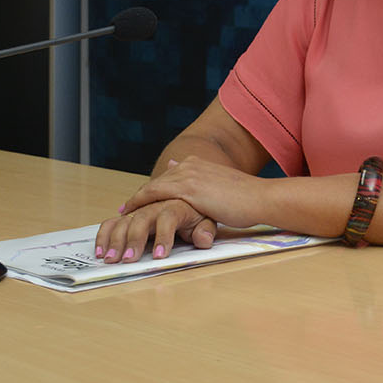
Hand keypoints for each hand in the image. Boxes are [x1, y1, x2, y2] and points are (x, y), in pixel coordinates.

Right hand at [95, 198, 216, 263]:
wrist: (190, 191)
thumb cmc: (199, 210)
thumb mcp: (209, 219)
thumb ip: (206, 230)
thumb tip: (203, 239)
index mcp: (178, 203)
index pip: (168, 217)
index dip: (163, 237)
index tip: (160, 256)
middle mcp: (157, 203)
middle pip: (142, 217)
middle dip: (134, 239)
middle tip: (129, 260)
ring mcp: (142, 208)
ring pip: (125, 219)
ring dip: (115, 239)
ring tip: (110, 258)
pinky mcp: (130, 214)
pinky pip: (114, 221)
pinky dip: (105, 234)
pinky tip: (101, 250)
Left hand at [119, 156, 262, 229]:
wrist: (260, 197)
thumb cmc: (248, 198)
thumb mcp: (223, 188)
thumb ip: (206, 185)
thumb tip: (197, 188)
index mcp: (200, 164)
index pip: (168, 177)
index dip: (152, 190)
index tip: (138, 201)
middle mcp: (190, 165)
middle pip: (156, 182)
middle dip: (140, 197)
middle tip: (125, 212)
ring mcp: (188, 176)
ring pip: (152, 187)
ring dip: (135, 203)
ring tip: (122, 217)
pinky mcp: (188, 190)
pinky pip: (155, 195)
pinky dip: (140, 204)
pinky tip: (130, 215)